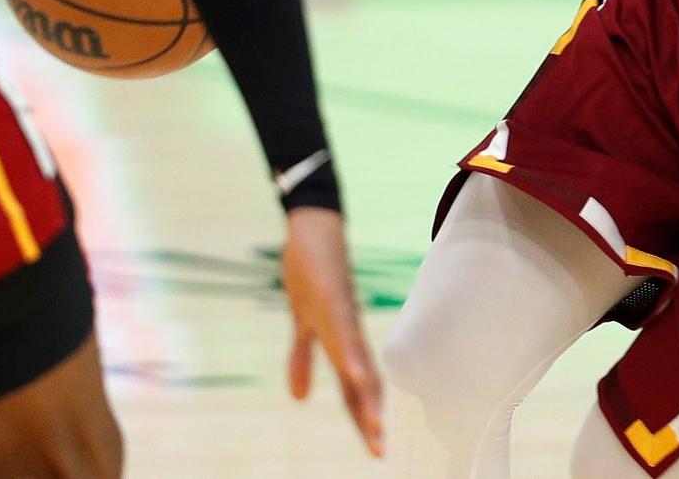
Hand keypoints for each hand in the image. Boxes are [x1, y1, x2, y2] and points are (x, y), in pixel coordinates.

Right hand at [280, 206, 384, 457]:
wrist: (315, 228)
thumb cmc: (311, 272)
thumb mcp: (301, 321)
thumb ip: (302, 359)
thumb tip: (300, 399)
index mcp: (341, 341)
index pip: (354, 388)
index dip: (362, 418)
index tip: (374, 450)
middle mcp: (349, 333)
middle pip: (362, 382)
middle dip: (369, 417)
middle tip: (379, 451)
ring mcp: (342, 315)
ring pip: (357, 360)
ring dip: (366, 393)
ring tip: (374, 426)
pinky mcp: (332, 296)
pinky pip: (341, 330)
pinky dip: (350, 354)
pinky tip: (356, 374)